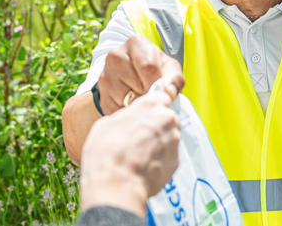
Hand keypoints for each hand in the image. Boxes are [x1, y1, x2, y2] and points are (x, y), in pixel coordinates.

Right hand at [79, 89, 180, 216]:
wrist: (116, 184)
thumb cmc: (106, 152)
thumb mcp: (106, 123)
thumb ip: (126, 116)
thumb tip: (128, 120)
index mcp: (151, 104)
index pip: (160, 97)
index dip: (151, 108)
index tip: (144, 116)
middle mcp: (167, 119)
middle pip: (166, 118)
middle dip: (156, 127)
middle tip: (137, 139)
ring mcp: (174, 140)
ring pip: (169, 138)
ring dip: (158, 144)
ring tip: (139, 156)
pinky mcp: (176, 161)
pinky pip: (168, 156)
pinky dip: (159, 160)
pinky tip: (143, 167)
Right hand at [98, 35, 183, 114]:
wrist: (132, 78)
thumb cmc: (155, 70)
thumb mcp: (169, 68)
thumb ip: (175, 78)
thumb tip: (169, 92)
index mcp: (136, 43)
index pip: (148, 67)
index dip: (157, 81)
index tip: (160, 85)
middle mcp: (116, 55)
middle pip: (138, 85)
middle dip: (148, 93)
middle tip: (151, 90)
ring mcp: (105, 75)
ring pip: (127, 99)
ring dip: (139, 103)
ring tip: (142, 95)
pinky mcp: (102, 95)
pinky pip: (118, 109)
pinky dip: (128, 110)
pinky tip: (132, 102)